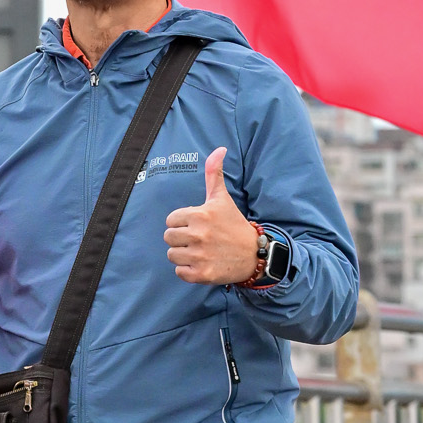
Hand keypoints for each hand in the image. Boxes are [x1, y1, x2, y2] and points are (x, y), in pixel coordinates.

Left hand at [164, 148, 261, 285]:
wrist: (254, 254)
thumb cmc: (233, 224)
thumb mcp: (222, 199)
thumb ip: (214, 174)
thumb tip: (219, 149)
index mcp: (200, 215)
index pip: (171, 220)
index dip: (182, 223)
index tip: (197, 225)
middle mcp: (199, 235)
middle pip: (169, 238)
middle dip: (181, 239)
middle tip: (199, 240)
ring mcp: (200, 255)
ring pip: (172, 255)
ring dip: (183, 255)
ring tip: (200, 251)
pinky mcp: (202, 274)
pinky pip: (179, 272)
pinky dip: (188, 271)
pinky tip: (202, 263)